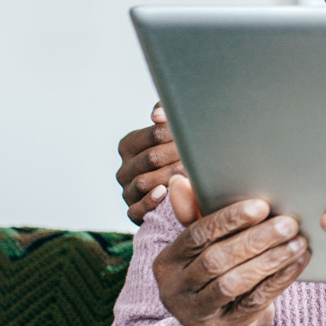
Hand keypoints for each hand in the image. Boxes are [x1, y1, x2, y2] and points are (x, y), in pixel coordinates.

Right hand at [117, 102, 185, 224]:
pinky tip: (165, 192)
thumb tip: (157, 115)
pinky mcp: (133, 211)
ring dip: (170, 176)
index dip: (177, 134)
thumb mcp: (172, 132)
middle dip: (177, 155)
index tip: (195, 135)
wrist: (183, 190)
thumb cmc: (177, 154)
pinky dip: (151, 201)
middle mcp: (125, 168)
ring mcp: (127, 191)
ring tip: (191, 172)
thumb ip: (165, 114)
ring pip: (144, 182)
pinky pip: (137, 208)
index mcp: (129, 145)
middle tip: (200, 155)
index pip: (154, 134)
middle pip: (151, 158)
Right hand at [154, 176, 309, 325]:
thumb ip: (194, 213)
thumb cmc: (214, 266)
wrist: (222, 316)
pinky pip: (255, 302)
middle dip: (256, 240)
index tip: (261, 206)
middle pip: (216, 260)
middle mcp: (175, 290)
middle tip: (289, 223)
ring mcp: (197, 314)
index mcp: (167, 262)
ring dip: (270, 259)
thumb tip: (179, 180)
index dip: (228, 220)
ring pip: (234, 283)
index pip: (196, 235)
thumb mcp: (202, 243)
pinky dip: (279, 279)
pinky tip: (298, 261)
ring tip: (298, 241)